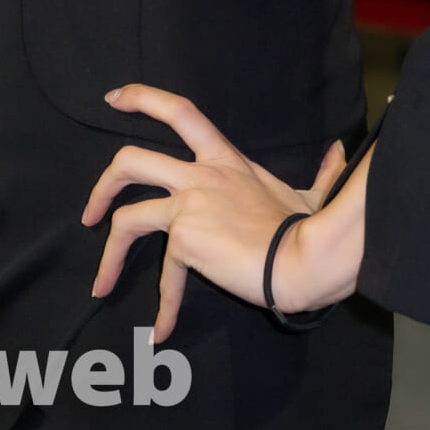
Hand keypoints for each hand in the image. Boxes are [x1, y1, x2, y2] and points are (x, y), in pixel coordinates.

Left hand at [81, 83, 369, 343]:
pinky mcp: (186, 239)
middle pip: (131, 161)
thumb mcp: (312, 193)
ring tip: (101, 282)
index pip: (179, 112)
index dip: (142, 98)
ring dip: (108, 252)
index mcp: (225, 159)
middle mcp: (201, 174)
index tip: (114, 98)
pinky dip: (163, 306)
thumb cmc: (310, 228)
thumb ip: (321, 172)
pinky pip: (165, 275)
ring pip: (128, 216)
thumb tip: (340, 151)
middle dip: (102, 184)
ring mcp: (190, 204)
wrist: (305, 258)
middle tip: (90, 211)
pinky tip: (162, 331)